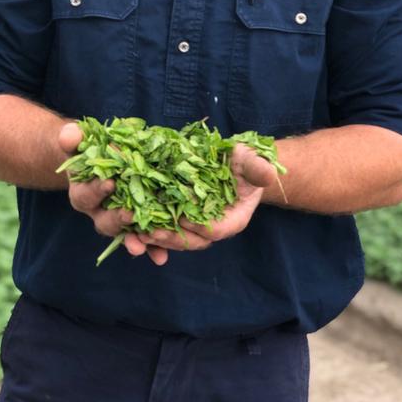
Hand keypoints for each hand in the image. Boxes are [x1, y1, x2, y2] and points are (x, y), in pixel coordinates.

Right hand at [58, 122, 167, 264]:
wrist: (99, 159)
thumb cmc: (89, 149)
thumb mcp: (79, 141)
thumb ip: (73, 138)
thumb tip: (68, 135)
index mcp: (83, 193)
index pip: (86, 195)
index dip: (96, 190)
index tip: (109, 182)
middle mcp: (98, 212)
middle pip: (104, 221)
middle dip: (116, 219)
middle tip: (129, 213)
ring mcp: (117, 220)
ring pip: (123, 234)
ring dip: (133, 241)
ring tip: (141, 246)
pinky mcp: (136, 224)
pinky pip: (143, 240)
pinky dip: (152, 249)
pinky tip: (161, 257)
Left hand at [130, 143, 276, 263]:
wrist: (235, 164)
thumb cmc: (245, 163)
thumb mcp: (253, 162)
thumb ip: (258, 169)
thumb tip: (268, 174)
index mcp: (233, 219)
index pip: (215, 230)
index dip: (198, 226)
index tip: (181, 217)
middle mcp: (213, 227)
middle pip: (192, 240)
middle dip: (171, 238)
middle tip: (150, 233)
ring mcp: (196, 225)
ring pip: (176, 237)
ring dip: (156, 237)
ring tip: (136, 232)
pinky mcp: (181, 216)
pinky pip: (166, 227)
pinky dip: (151, 228)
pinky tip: (133, 224)